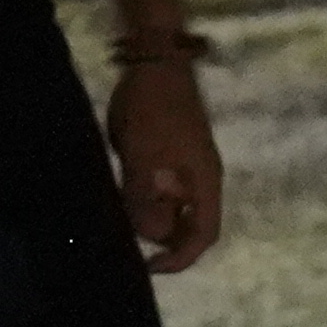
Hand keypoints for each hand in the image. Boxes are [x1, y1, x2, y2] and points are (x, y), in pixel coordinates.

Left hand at [108, 54, 224, 275]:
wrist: (155, 60)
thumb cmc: (152, 110)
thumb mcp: (143, 158)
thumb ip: (145, 201)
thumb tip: (150, 237)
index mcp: (205, 180)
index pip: (204, 235)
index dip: (180, 259)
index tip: (148, 266)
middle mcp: (202, 177)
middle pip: (190, 225)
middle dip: (163, 239)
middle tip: (127, 241)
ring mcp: (188, 164)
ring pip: (175, 208)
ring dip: (152, 218)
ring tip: (121, 216)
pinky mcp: (173, 153)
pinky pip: (164, 189)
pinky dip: (147, 200)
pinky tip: (123, 195)